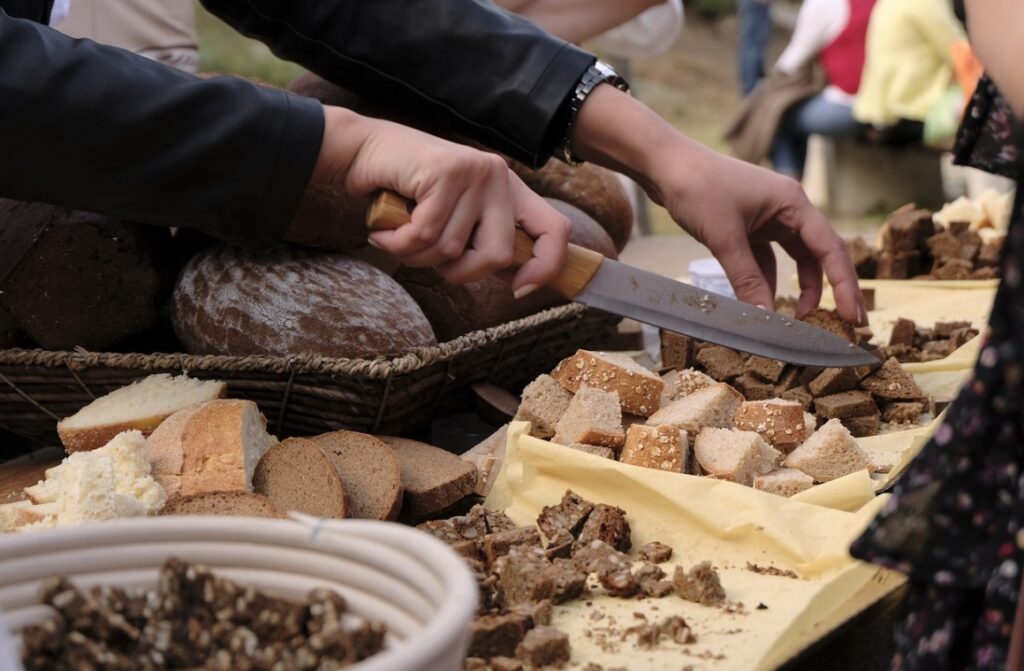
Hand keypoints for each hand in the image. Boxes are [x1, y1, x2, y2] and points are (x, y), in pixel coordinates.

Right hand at [308, 106, 569, 292]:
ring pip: (452, 249)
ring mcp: (474, 172)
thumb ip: (485, 240)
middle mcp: (498, 177)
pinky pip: (424, 235)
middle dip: (460, 273)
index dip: (547, 267)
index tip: (518, 291)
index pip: (554, 230)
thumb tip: (518, 283)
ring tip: (397, 236)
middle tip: (429, 262)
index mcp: (509, 190)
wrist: (362, 151)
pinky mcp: (445, 172)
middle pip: (499, 255)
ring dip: (415, 256)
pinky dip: (397, 243)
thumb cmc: (406, 193)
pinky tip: (384, 231)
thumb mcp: (456, 218)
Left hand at [570, 86, 866, 325]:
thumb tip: (765, 318)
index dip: (845, 284)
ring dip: (798, 287)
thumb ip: (747, 279)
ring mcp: (768, 217)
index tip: (853, 316)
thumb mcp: (725, 238)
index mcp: (793, 203)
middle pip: (819, 254)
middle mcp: (787, 208)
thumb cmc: (697, 188)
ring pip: (794, 257)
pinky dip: (767, 280)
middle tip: (843, 323)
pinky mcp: (748, 225)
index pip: (830, 248)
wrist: (664, 164)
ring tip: (798, 319)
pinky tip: (763, 304)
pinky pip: (767, 258)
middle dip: (831, 288)